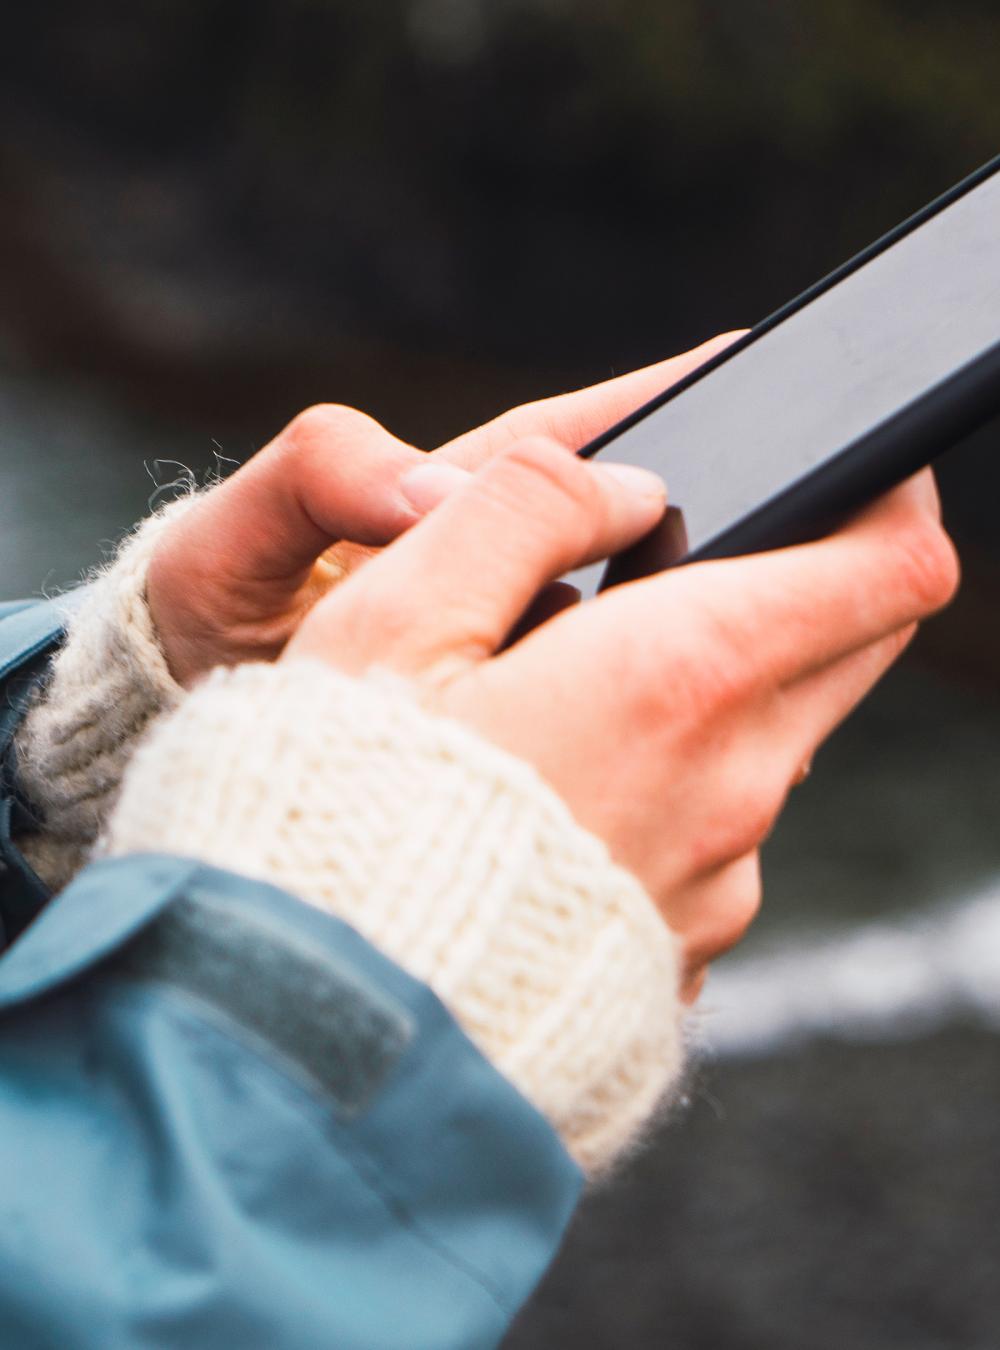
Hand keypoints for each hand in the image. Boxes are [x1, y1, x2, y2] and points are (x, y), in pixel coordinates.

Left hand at [146, 335, 740, 684]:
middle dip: (730, 524)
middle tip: (823, 529)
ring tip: (794, 637)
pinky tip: (711, 730)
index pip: (593, 433)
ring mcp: (514, 638)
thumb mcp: (240, 529)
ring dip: (705, 625)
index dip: (681, 406)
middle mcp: (501, 562)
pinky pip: (606, 699)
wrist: (194, 725)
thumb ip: (323, 477)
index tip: (771, 387)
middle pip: (645, 526)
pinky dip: (655, 705)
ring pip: (639, 621)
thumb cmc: (207, 608)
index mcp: (455, 496)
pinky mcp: (510, 708)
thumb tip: (434, 496)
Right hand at [285, 439, 958, 998]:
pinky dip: (672, 786)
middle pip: (851, 648)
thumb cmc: (337, 810)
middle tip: (685, 561)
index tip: (852, 465)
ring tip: (578, 691)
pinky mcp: (685, 940)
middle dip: (802, 581)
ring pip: (773, 741)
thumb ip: (524, 509)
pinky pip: (717, 833)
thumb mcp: (394, 615)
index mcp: (673, 681)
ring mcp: (717, 878)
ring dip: (715, 691)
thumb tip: (627, 485)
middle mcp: (727, 787)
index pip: (888, 570)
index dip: (888, 495)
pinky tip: (564, 796)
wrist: (325, 1024)